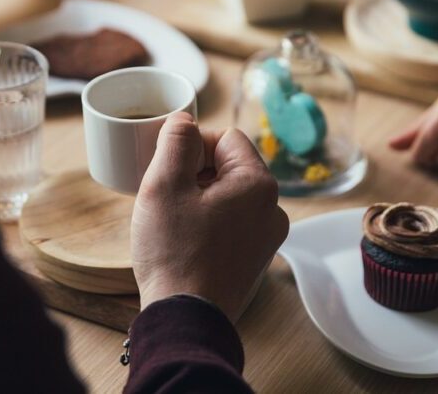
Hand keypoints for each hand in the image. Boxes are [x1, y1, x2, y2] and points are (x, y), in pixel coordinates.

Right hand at [131, 113, 289, 322]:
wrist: (185, 318)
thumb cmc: (174, 252)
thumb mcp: (164, 184)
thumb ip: (176, 140)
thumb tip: (184, 120)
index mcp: (258, 184)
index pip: (225, 137)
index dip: (192, 146)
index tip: (168, 169)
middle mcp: (273, 208)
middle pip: (228, 166)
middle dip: (194, 172)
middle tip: (166, 196)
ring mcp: (266, 237)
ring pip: (228, 195)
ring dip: (199, 198)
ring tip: (173, 220)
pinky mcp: (254, 258)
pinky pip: (231, 222)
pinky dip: (207, 222)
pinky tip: (183, 240)